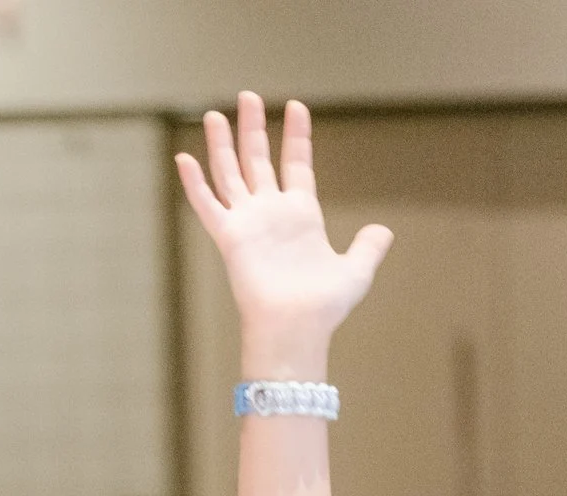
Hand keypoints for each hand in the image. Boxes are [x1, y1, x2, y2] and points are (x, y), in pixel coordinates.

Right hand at [175, 93, 391, 369]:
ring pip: (230, 174)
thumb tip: (382, 231)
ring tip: (214, 114)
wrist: (297, 328)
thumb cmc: (324, 307)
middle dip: (253, 128)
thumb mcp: (355, 271)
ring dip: (222, 144)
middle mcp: (271, 214)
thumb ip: (367, 248)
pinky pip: (207, 205)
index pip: (296, 165)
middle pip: (258, 160)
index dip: (297, 136)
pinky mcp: (230, 237)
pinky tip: (184, 158)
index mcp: (301, 216)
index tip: (296, 106)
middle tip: (248, 96)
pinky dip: (194, 183)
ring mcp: (248, 223)